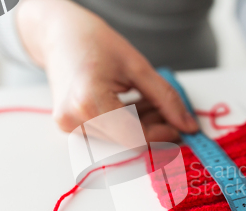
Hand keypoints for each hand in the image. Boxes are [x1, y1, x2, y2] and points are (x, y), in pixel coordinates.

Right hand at [17, 0, 197, 143]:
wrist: (58, 34)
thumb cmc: (93, 41)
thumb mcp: (138, 67)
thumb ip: (166, 99)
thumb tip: (187, 125)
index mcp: (89, 101)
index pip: (134, 137)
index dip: (162, 135)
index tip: (180, 128)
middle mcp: (73, 120)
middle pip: (127, 141)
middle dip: (153, 129)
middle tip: (169, 112)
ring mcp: (68, 125)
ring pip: (119, 140)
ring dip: (141, 126)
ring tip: (149, 102)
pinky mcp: (69, 126)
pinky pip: (107, 133)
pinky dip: (127, 124)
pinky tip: (134, 105)